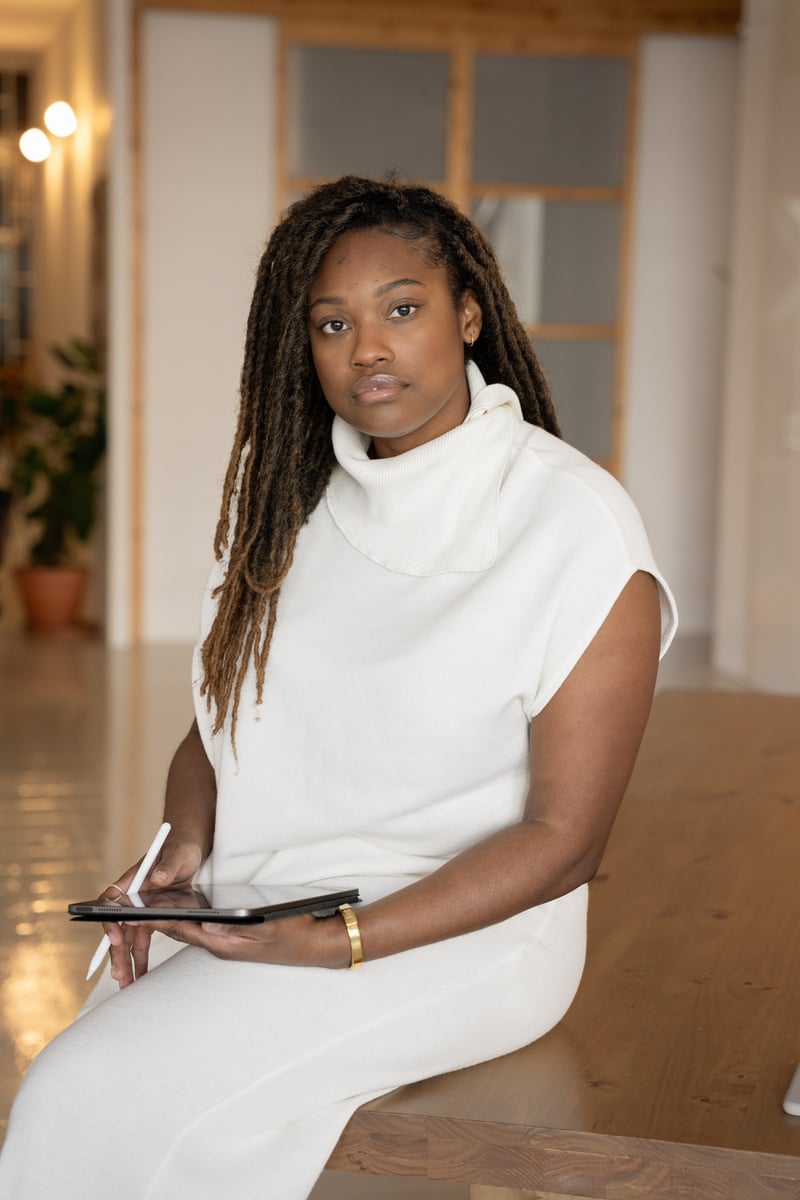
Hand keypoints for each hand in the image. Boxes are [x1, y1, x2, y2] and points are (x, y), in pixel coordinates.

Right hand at [102, 837, 204, 987]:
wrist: (187, 852)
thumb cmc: (178, 848)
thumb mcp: (177, 854)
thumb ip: (167, 866)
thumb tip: (158, 878)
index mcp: (131, 881)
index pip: (112, 903)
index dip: (110, 920)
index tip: (115, 936)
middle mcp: (131, 898)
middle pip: (118, 927)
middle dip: (117, 953)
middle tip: (119, 974)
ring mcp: (139, 909)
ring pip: (128, 939)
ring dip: (126, 961)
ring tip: (127, 983)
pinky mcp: (151, 917)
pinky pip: (141, 941)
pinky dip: (139, 958)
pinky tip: (140, 975)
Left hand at [126, 908, 352, 970]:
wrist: (319, 943)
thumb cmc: (296, 934)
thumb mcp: (268, 927)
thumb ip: (236, 927)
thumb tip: (206, 924)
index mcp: (224, 943)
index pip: (182, 928)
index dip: (157, 918)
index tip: (134, 909)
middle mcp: (221, 944)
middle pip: (180, 929)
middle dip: (156, 920)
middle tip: (129, 908)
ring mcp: (228, 941)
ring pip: (190, 928)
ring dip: (168, 919)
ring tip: (145, 906)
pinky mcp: (235, 937)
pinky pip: (203, 927)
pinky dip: (187, 918)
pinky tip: (180, 908)